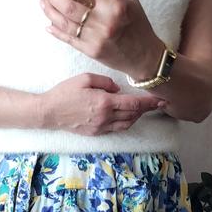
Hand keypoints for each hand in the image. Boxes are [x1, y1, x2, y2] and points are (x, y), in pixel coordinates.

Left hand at [37, 0, 164, 80]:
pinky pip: (67, 39)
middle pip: (69, 5)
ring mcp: (94, 39)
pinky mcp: (89, 51)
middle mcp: (103, 22)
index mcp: (115, 5)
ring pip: (64, 22)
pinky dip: (56, 30)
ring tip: (42, 1)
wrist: (143, 57)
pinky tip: (48, 23)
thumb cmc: (138, 26)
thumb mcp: (131, 1)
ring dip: (50, 10)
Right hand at [40, 72, 166, 135]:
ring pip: (127, 124)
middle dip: (147, 109)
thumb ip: (105, 82)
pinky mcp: (96, 132)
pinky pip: (117, 128)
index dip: (150, 102)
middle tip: (158, 103)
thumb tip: (117, 88)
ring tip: (143, 108)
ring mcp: (101, 127)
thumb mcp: (85, 79)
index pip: (134, 103)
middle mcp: (105, 117)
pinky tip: (128, 116)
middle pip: (133, 114)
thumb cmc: (65, 93)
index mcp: (105, 103)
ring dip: (137, 116)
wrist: (49, 113)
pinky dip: (126, 122)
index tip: (162, 99)